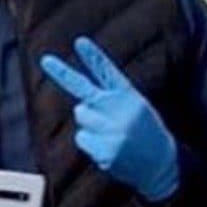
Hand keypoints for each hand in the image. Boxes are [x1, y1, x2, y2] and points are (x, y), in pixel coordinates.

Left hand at [41, 37, 180, 201]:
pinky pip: (81, 138)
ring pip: (81, 116)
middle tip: (45, 60)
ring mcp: (111, 131)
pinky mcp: (105, 150)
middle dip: (62, 73)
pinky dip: (90, 143)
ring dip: (89, 123)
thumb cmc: (145, 133)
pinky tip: (110, 149)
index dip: (93, 57)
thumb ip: (110, 101)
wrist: (161, 165)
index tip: (80, 42)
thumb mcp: (136, 108)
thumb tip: (79, 105)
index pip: (108, 73)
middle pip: (83, 89)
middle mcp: (119, 111)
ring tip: (111, 133)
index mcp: (129, 97)